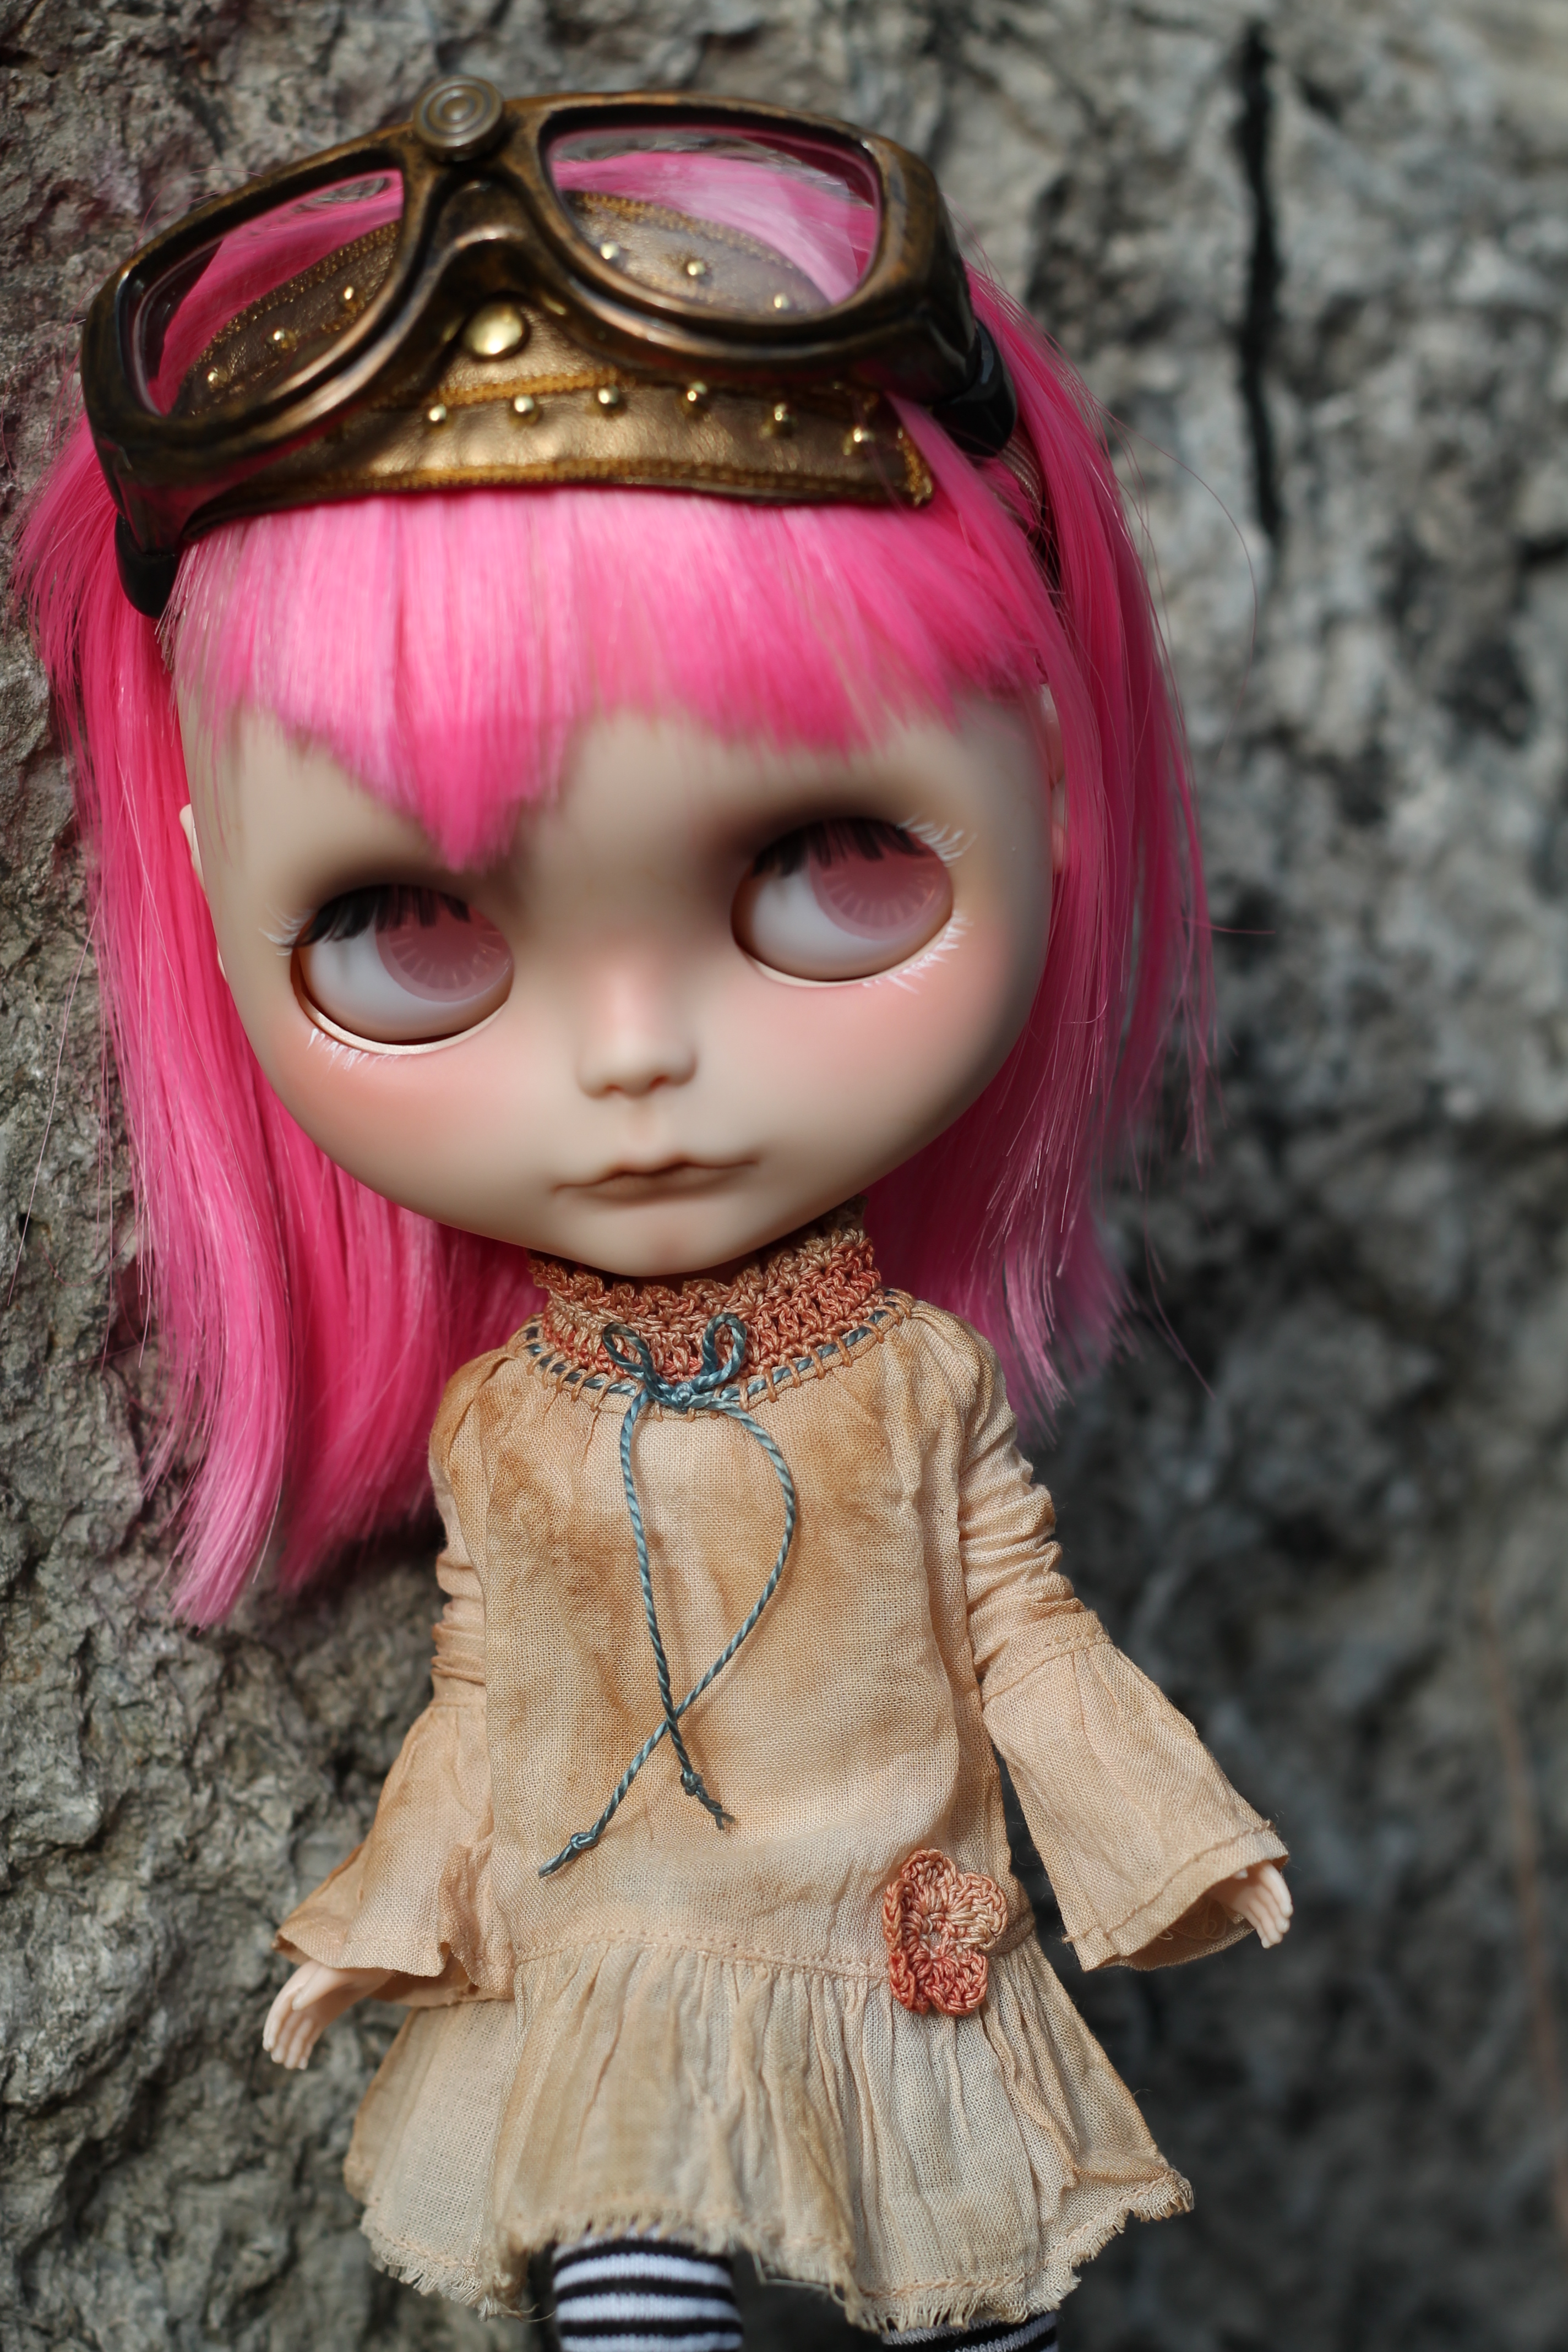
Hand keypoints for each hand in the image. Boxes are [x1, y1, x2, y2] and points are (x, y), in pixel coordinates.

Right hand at [262, 1961, 391, 2070]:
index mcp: (301, 1982)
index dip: (274, 2025)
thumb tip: (295, 2005)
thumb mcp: (337, 1972)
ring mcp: (315, 2006)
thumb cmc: (356, 1962)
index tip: (269, 2045)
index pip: (281, 2007)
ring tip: (290, 2066)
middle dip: (281, 2041)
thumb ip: (316, 1986)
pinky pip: (311, 2034)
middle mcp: (304, 1996)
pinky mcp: (326, 2015)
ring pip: (298, 2031)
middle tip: (279, 2061)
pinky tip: (302, 2063)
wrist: (378, 1962)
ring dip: (291, 2048)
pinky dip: (305, 2048)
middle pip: (287, 2022)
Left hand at [1212, 1862, 1291, 1947]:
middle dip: (1279, 1915)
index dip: (1282, 1895)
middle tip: (1282, 1929)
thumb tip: (1242, 1875)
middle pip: (1272, 1900)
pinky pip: (1256, 1919)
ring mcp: (1251, 1895)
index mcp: (1256, 1866)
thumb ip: (1233, 1865)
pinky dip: (1263, 1931)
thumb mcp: (1220, 1858)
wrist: (1195, 1866)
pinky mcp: (1243, 1906)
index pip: (1273, 1880)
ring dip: (1273, 1927)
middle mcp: (1257, 1882)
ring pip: (1266, 1913)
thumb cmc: (1210, 1857)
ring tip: (1274, 1941)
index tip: (1287, 1911)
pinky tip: (1267, 1943)